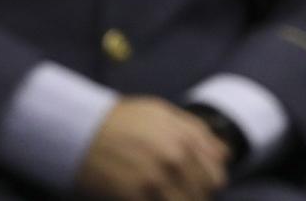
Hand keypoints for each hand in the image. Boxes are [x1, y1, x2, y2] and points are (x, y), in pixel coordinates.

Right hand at [77, 97, 230, 200]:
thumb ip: (197, 133)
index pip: (217, 176)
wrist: (80, 129)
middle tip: (174, 190)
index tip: (194, 184)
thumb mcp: (163, 113)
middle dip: (193, 196)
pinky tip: (147, 196)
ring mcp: (156, 179)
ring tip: (161, 194)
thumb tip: (224, 155)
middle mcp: (175, 158)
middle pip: (203, 195)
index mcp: (186, 137)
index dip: (208, 183)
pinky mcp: (135, 196)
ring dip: (178, 200)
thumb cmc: (122, 120)